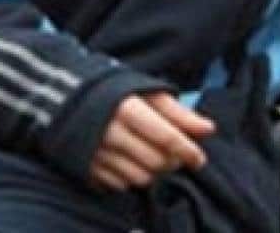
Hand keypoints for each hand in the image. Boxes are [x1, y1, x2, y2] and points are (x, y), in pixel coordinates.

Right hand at [89, 92, 215, 191]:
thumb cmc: (120, 94)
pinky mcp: (87, 167)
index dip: (188, 151)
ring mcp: (96, 152)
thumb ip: (179, 113)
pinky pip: (121, 185)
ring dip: (154, 172)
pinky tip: (133, 162)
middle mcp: (110, 132)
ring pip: (140, 178)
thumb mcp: (150, 94)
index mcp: (127, 109)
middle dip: (172, 161)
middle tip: (175, 154)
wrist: (70, 98)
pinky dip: (132, 177)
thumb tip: (209, 129)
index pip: (167, 138)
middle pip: (156, 161)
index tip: (200, 159)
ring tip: (153, 156)